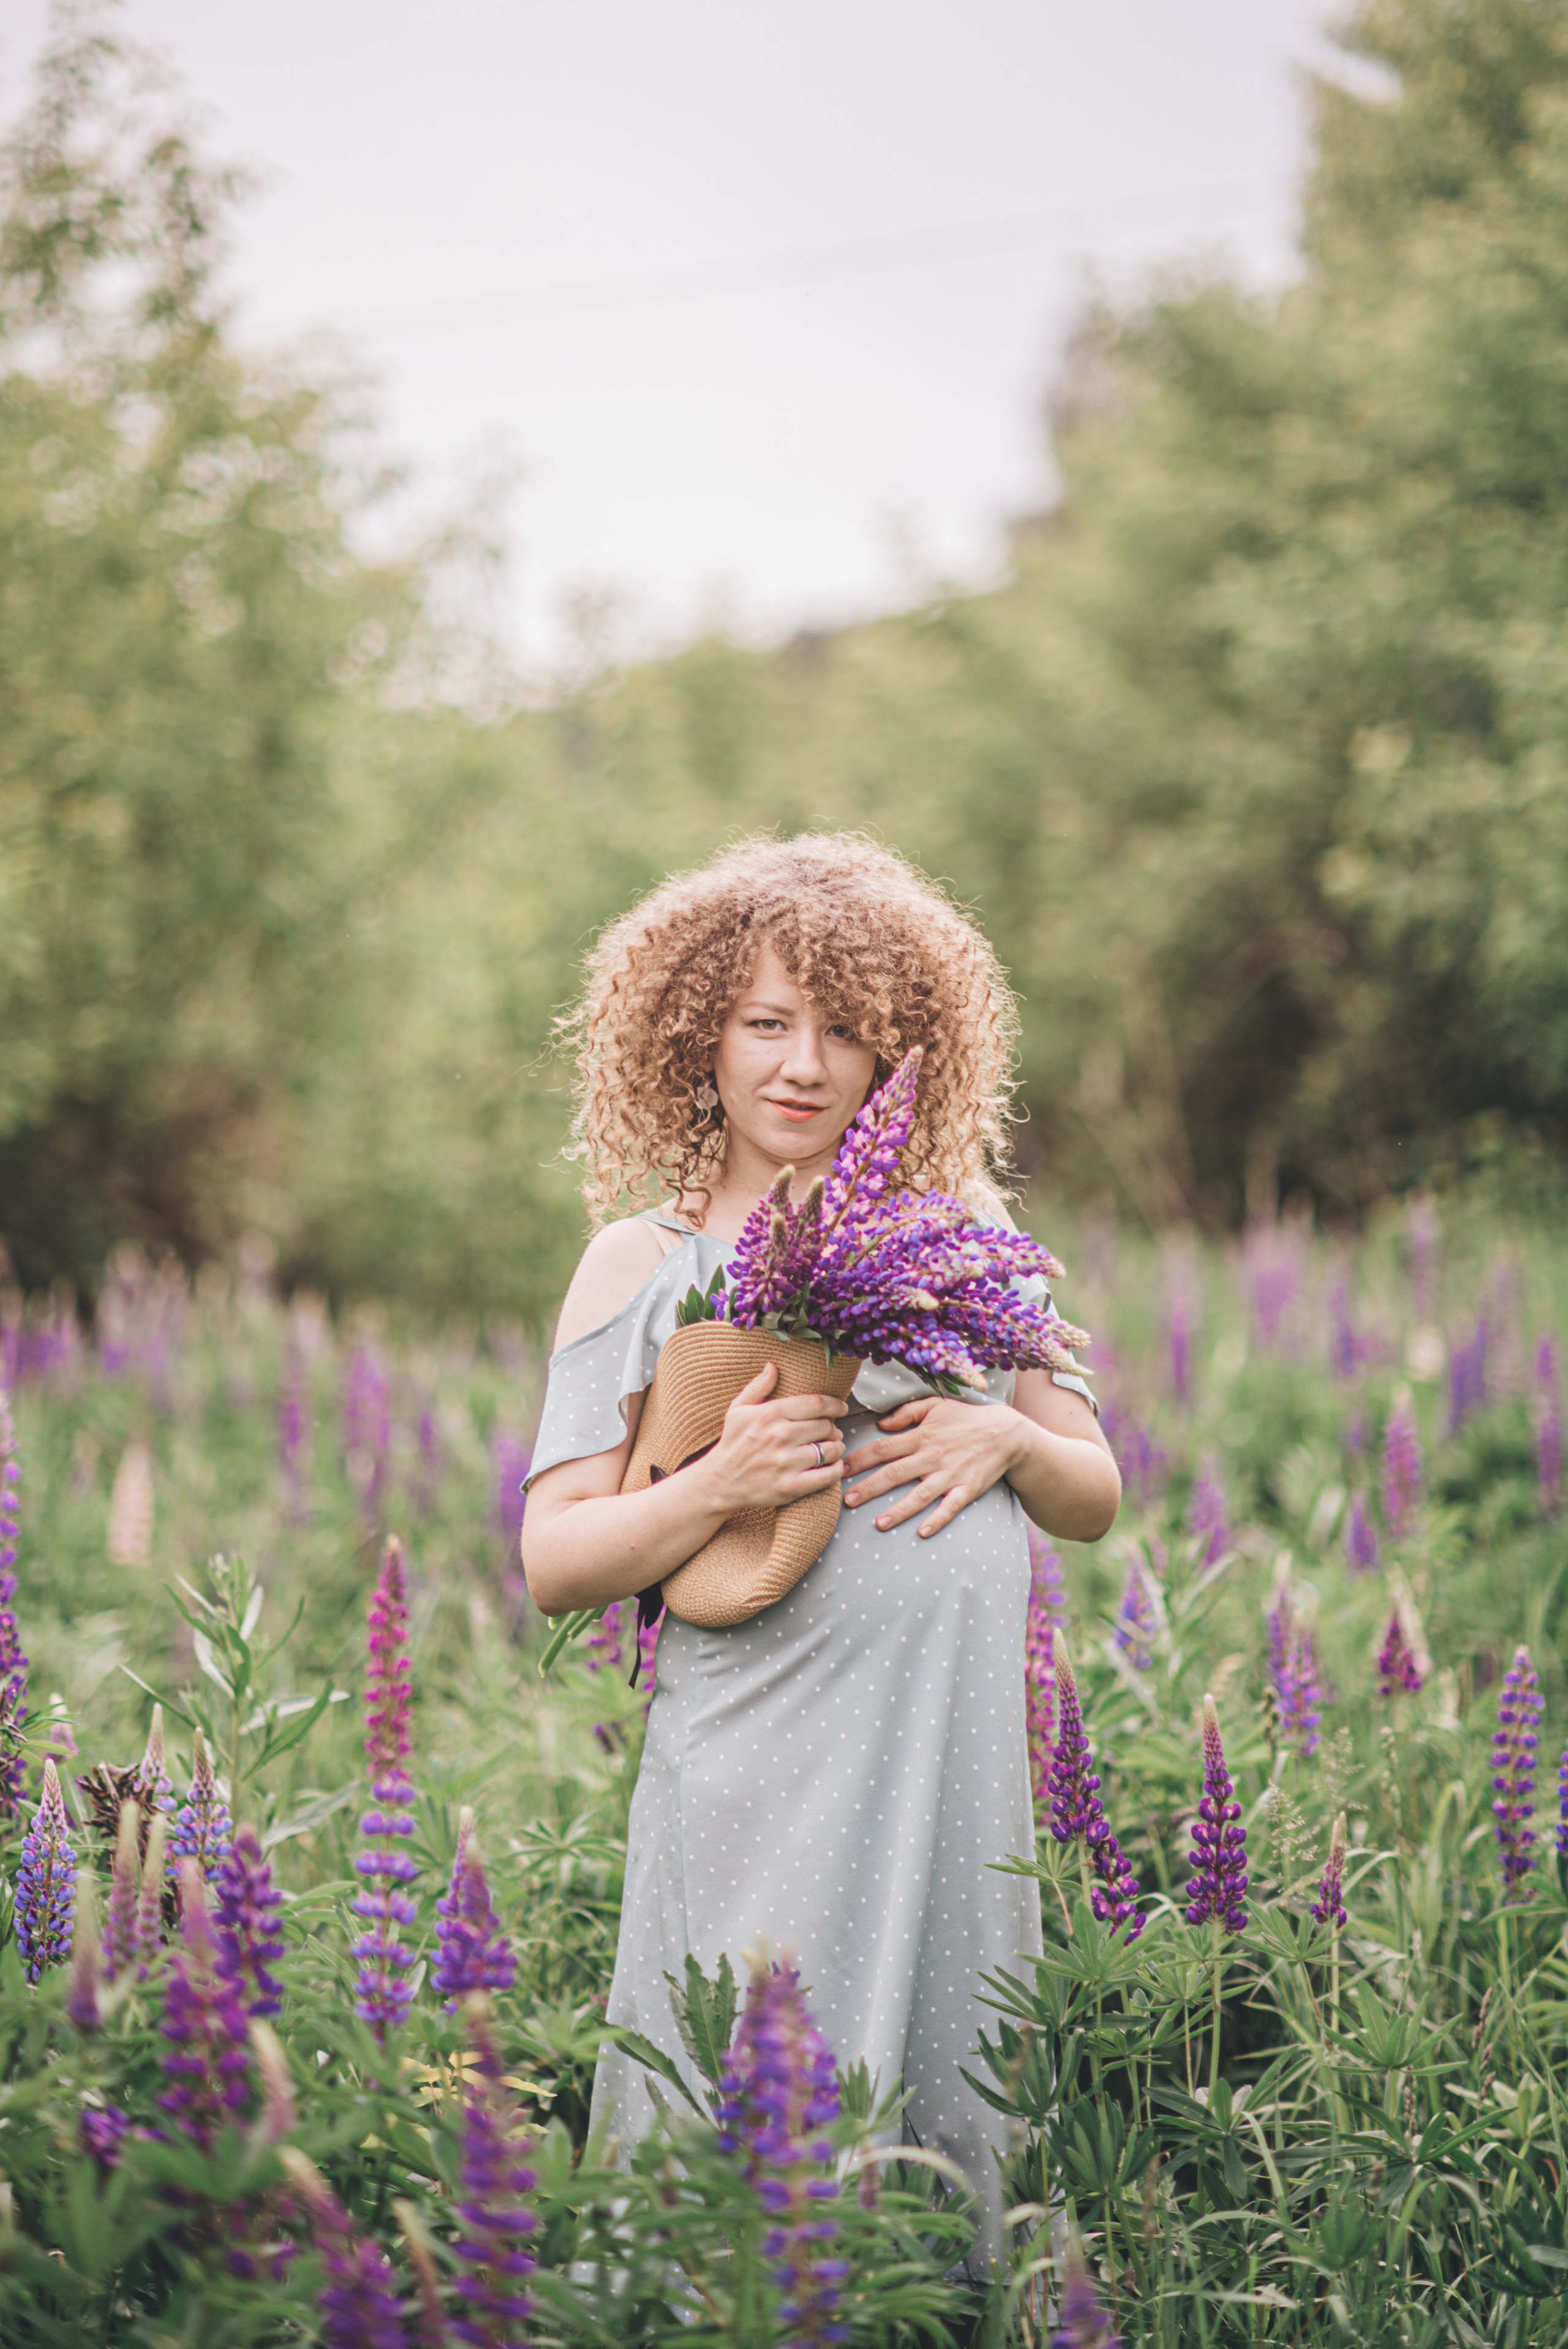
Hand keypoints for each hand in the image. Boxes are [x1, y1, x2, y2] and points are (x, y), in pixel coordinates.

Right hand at [696, 1363, 847, 1514]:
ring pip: (829, 1449)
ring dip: (836, 1447)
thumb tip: (772, 1366)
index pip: (816, 1404)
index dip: (834, 1404)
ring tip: (833, 1447)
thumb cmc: (732, 1443)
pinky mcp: (790, 1486)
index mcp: (770, 1414)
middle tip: (831, 1431)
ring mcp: (786, 1462)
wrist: (720, 1482)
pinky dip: (836, 1470)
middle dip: (832, 1427)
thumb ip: (757, 1387)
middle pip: (825, 1426)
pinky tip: (833, 1465)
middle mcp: (780, 1436)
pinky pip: (826, 1476)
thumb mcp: (738, 1410)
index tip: (841, 1407)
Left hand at [842, 1396, 1021, 1537]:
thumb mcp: (936, 1405)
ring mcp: (950, 1474)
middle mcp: (932, 1456)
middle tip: (847, 1501)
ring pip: (920, 1494)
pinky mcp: (967, 1488)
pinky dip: (938, 1519)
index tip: (841, 1469)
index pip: (883, 1448)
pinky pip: (951, 1506)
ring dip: (899, 1510)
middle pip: (895, 1473)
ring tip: (878, 1524)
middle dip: (869, 1488)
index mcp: (922, 1435)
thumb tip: (881, 1424)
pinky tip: (923, 1532)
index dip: (860, 1459)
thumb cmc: (966, 1419)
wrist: (1006, 1433)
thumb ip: (907, 1412)